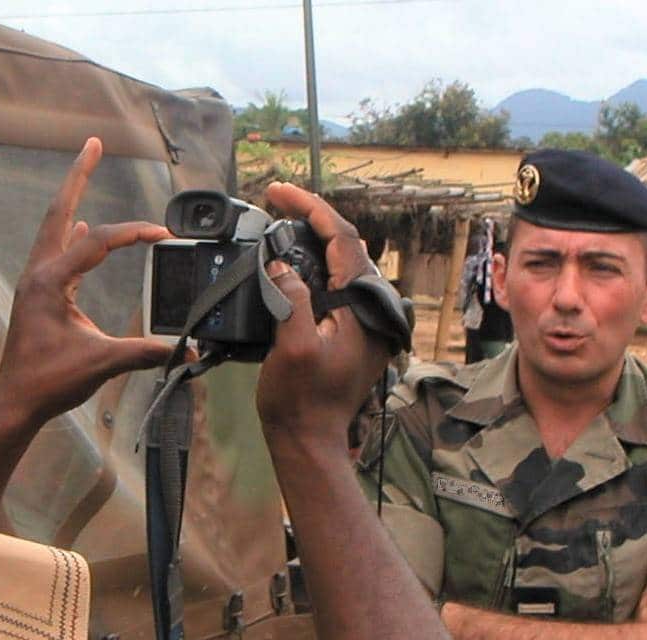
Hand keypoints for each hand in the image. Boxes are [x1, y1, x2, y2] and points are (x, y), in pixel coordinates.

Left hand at [0, 137, 172, 431]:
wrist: (14, 403)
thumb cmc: (49, 381)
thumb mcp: (101, 363)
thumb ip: (145, 353)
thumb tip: (189, 351)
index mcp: (50, 280)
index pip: (98, 241)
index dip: (133, 234)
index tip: (163, 236)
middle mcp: (39, 272)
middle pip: (60, 212)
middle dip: (78, 177)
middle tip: (92, 144)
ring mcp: (36, 282)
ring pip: (55, 228)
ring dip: (72, 199)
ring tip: (84, 171)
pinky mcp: (39, 295)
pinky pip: (56, 250)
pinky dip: (71, 231)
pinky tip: (81, 226)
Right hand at [253, 184, 387, 452]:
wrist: (309, 440)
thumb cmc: (301, 401)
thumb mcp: (292, 346)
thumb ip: (292, 298)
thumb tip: (281, 263)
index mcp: (363, 305)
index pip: (343, 237)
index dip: (310, 207)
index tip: (279, 191)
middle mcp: (370, 308)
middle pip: (344, 245)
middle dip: (311, 218)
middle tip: (276, 202)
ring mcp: (362, 321)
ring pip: (339, 264)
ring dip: (311, 241)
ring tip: (280, 223)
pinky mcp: (350, 332)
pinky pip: (333, 286)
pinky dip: (312, 268)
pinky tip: (289, 263)